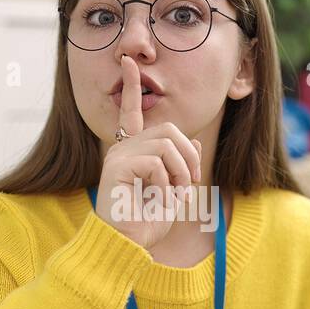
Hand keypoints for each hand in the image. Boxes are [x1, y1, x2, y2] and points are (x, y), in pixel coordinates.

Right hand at [94, 55, 201, 249]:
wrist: (126, 247)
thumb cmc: (145, 225)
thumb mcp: (173, 193)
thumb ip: (181, 167)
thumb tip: (192, 142)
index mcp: (132, 151)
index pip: (131, 112)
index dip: (130, 86)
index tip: (129, 62)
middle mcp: (122, 148)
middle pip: (168, 130)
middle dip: (188, 157)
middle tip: (187, 185)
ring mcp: (118, 155)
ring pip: (166, 144)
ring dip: (180, 172)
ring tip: (173, 196)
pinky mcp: (117, 166)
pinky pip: (156, 161)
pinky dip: (166, 185)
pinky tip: (158, 202)